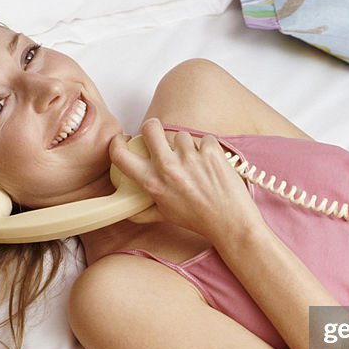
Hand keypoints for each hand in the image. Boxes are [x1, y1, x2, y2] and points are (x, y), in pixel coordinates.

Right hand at [108, 118, 263, 242]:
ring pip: (181, 135)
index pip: (120, 155)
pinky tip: (211, 164)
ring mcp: (190, 157)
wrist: (231, 221)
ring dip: (187, 145)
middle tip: (161, 138)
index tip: (124, 140)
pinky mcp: (211, 150)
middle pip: (150, 127)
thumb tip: (130, 211)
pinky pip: (205, 138)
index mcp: (153, 182)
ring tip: (196, 164)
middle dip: (153, 128)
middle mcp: (168, 167)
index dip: (117, 142)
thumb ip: (144, 211)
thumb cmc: (199, 219)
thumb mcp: (166, 215)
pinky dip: (208, 148)